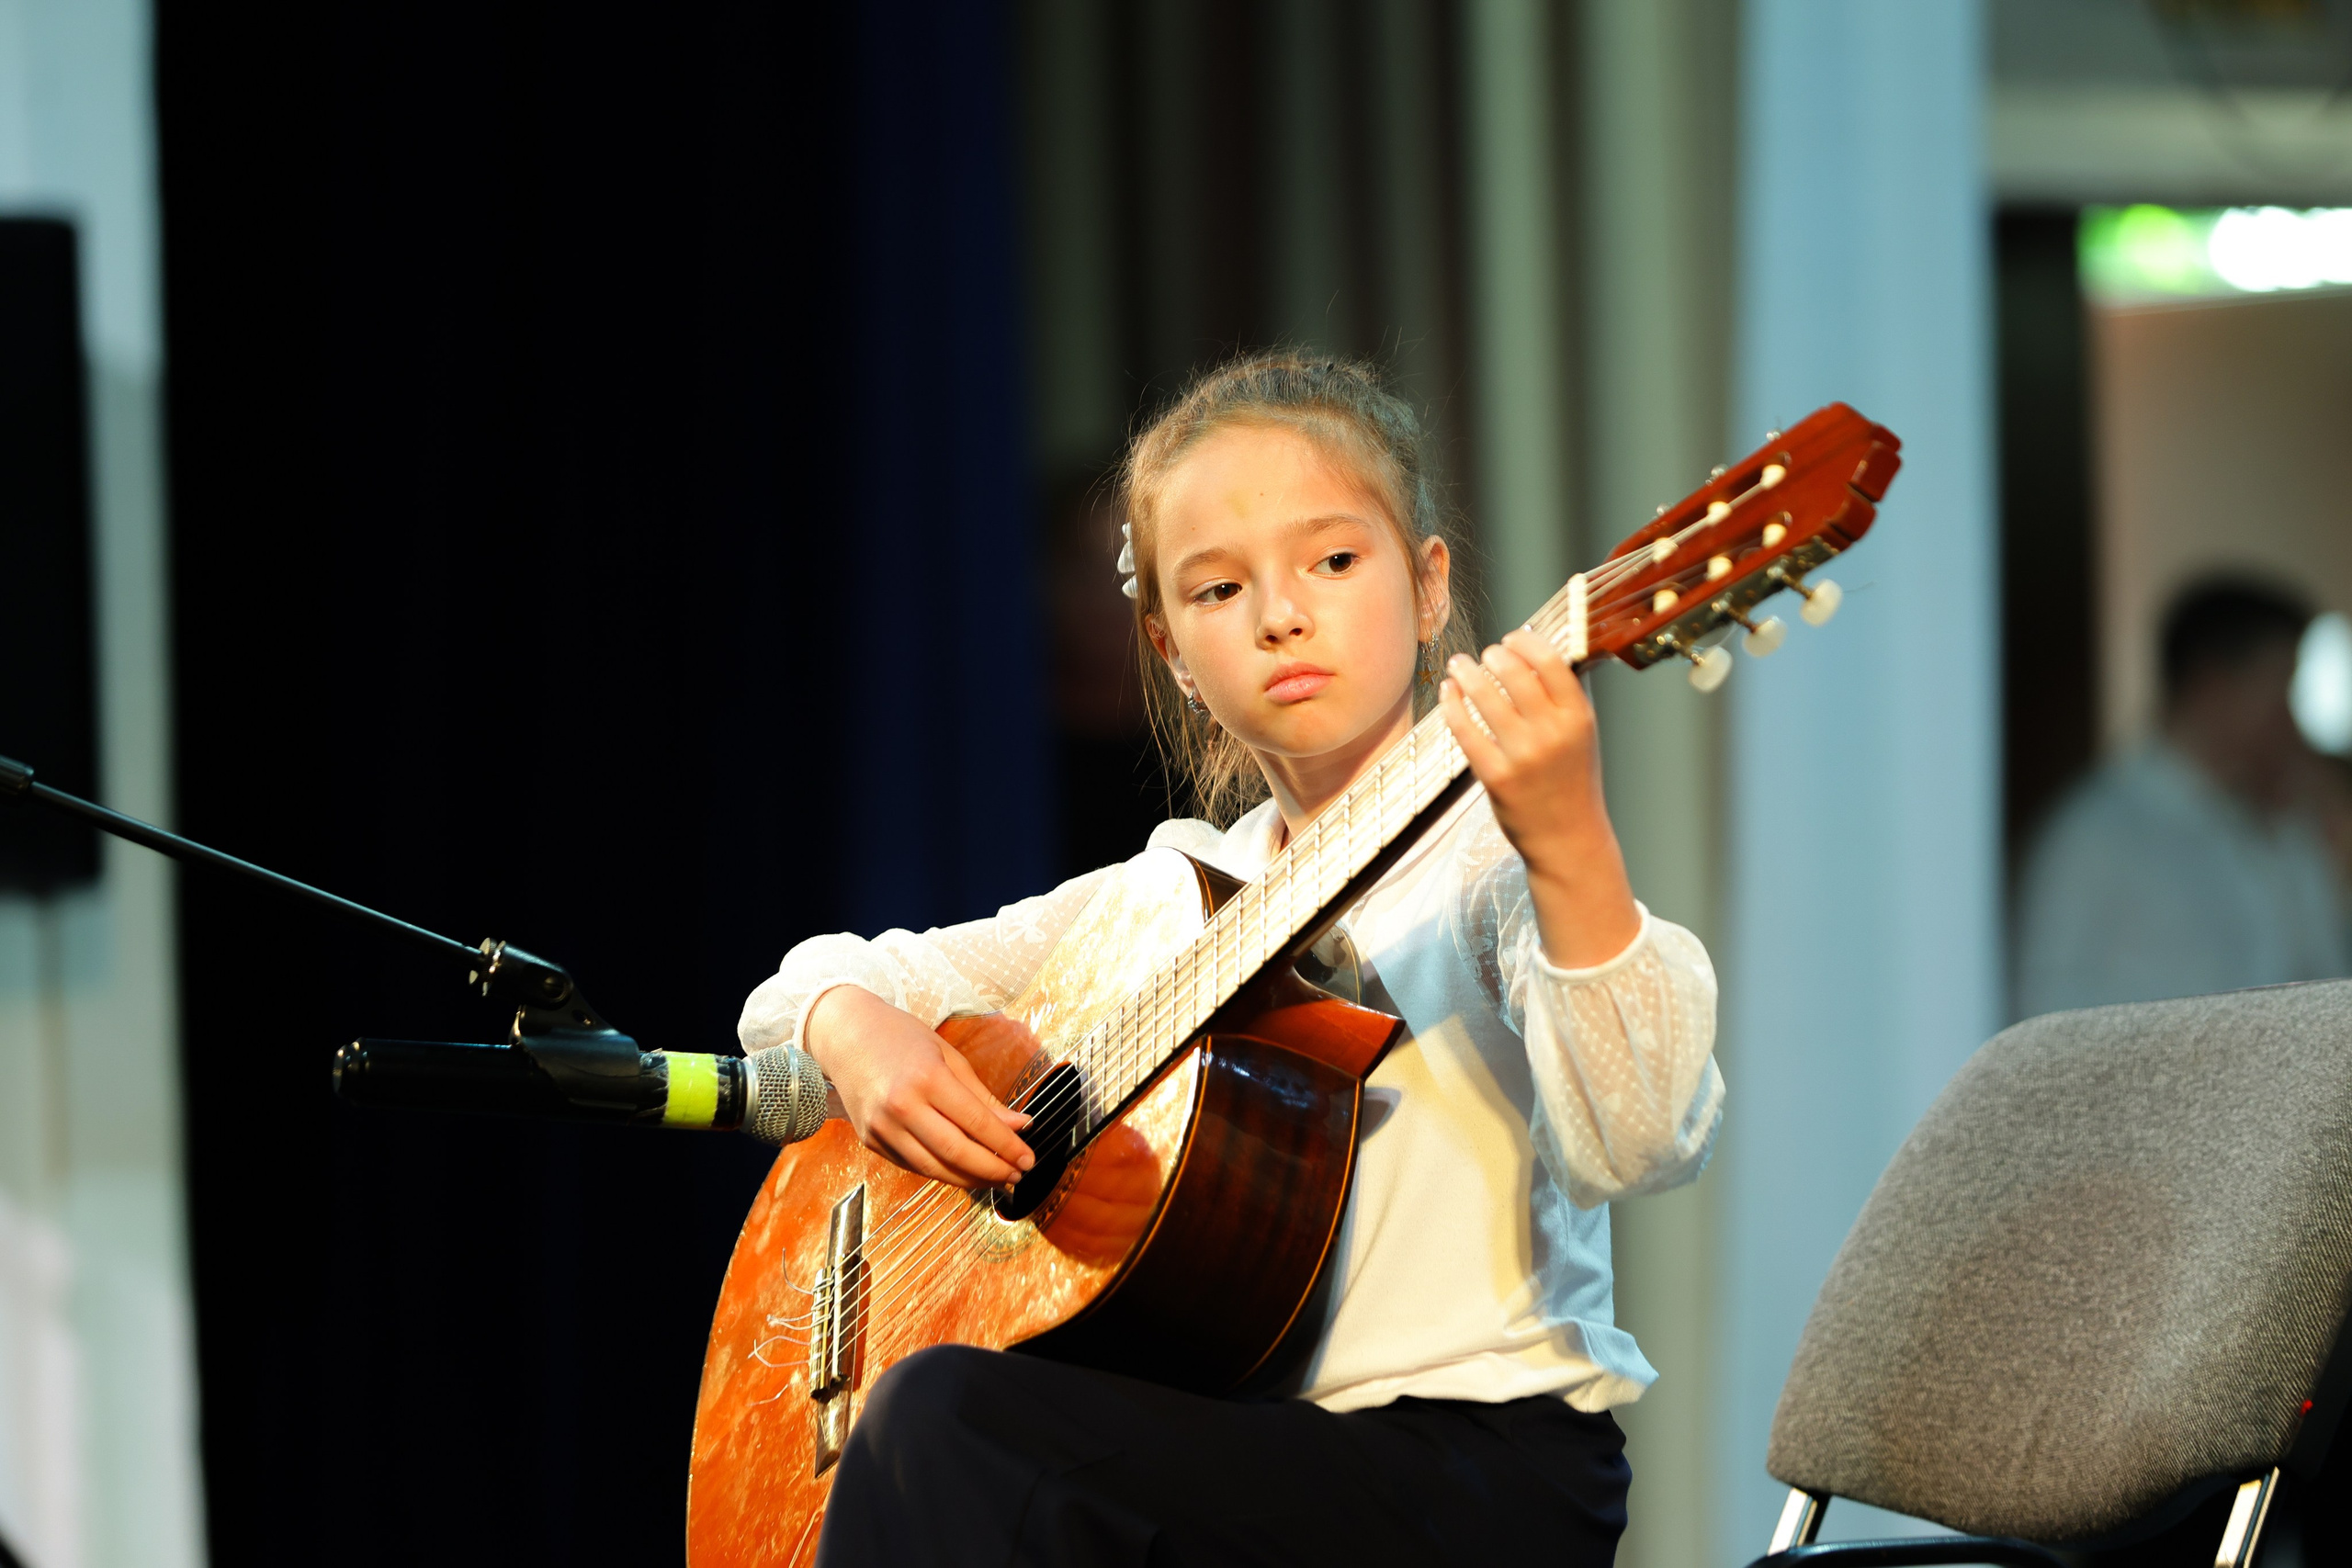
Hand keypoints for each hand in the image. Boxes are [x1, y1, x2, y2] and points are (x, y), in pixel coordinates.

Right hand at [802, 984, 1034, 1188]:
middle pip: (956, 1152)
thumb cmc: (900, 1038)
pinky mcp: (871, 1141)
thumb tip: (1019, 1125)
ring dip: (970, 1179)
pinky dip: (942, 1172)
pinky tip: (963, 1171)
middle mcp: (901, 1106)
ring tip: (996, 1178)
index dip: (1007, 1145)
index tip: (1028, 1157)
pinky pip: (914, 1166)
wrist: (846, 1035)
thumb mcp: (949, 1056)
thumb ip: (983, 1097)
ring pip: (934, 1168)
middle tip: (1017, 1174)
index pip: (977, 1122)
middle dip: (993, 1169)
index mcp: (926, 1078)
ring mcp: (882, 1128)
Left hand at [1439, 628, 1642, 968]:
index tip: (1511, 637)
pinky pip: (1465, 730)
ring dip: (1466, 673)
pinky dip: (1453, 705)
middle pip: (1513, 673)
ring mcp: (1523, 756)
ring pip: (1485, 697)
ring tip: (1458, 665)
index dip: (1526, 642)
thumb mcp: (1582, 736)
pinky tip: (1449, 693)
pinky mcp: (1495, 776)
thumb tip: (1531, 652)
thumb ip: (1562, 698)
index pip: (1551, 662)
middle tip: (1483, 654)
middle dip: (1493, 655)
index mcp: (1579, 718)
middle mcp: (1553, 734)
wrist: (1568, 838)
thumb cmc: (1571, 780)